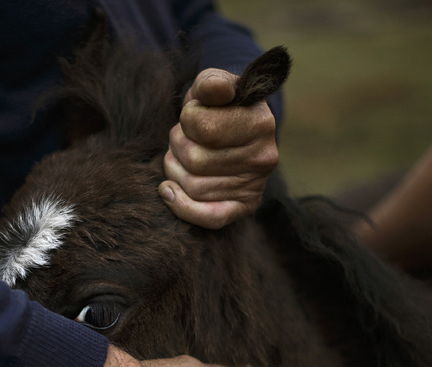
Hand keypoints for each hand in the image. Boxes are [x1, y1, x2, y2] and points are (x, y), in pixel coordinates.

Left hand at [159, 68, 278, 228]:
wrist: (235, 131)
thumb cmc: (218, 106)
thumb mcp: (213, 86)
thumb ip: (211, 83)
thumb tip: (216, 88)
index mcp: (261, 122)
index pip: (203, 127)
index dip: (187, 119)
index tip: (193, 114)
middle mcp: (263, 157)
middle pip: (195, 160)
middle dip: (178, 145)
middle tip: (183, 137)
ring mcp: (255, 185)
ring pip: (193, 186)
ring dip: (174, 169)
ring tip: (181, 155)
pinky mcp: (242, 207)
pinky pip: (209, 217)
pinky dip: (182, 207)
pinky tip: (167, 190)